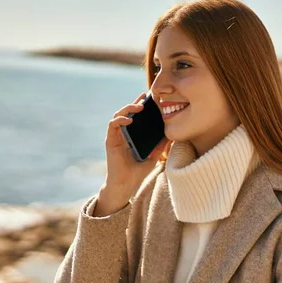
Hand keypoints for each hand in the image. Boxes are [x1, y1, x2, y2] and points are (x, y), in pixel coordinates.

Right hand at [95, 92, 168, 215]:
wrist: (125, 185)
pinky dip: (120, 119)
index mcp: (131, 135)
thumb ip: (160, 146)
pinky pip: (112, 125)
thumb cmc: (137, 173)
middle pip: (126, 112)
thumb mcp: (153, 156)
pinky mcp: (110, 141)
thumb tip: (171, 135)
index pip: (135, 116)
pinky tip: (129, 120)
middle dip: (135, 102)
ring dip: (127, 108)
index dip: (141, 105)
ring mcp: (115, 137)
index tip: (150, 98)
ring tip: (139, 107)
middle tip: (145, 97)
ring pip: (118, 115)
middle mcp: (122, 134)